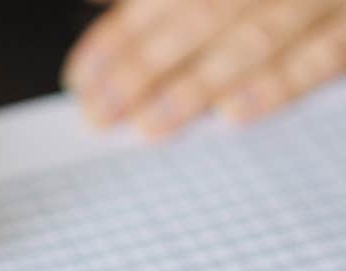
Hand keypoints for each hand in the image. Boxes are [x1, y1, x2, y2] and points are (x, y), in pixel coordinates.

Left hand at [62, 0, 345, 136]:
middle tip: (101, 113)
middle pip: (201, 14)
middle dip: (143, 67)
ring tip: (151, 125)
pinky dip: (280, 82)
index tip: (82, 76)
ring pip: (254, 37)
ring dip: (198, 84)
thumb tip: (97, 5)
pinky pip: (324, 53)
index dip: (117, 36)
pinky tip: (234, 113)